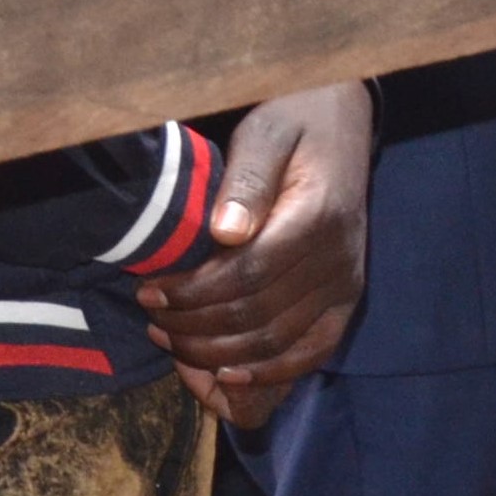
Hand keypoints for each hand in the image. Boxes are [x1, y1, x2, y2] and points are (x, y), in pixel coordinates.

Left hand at [143, 80, 372, 431]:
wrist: (341, 120)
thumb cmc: (294, 121)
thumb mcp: (266, 132)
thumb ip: (246, 181)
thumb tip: (224, 232)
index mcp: (319, 215)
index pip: (248, 274)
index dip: (192, 293)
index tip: (148, 289)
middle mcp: (339, 257)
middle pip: (258, 315)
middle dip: (194, 326)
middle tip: (152, 314)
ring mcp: (346, 282)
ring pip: (277, 342)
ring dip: (218, 352)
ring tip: (172, 336)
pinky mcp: (346, 297)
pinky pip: (311, 351)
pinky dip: (270, 373)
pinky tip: (226, 374)